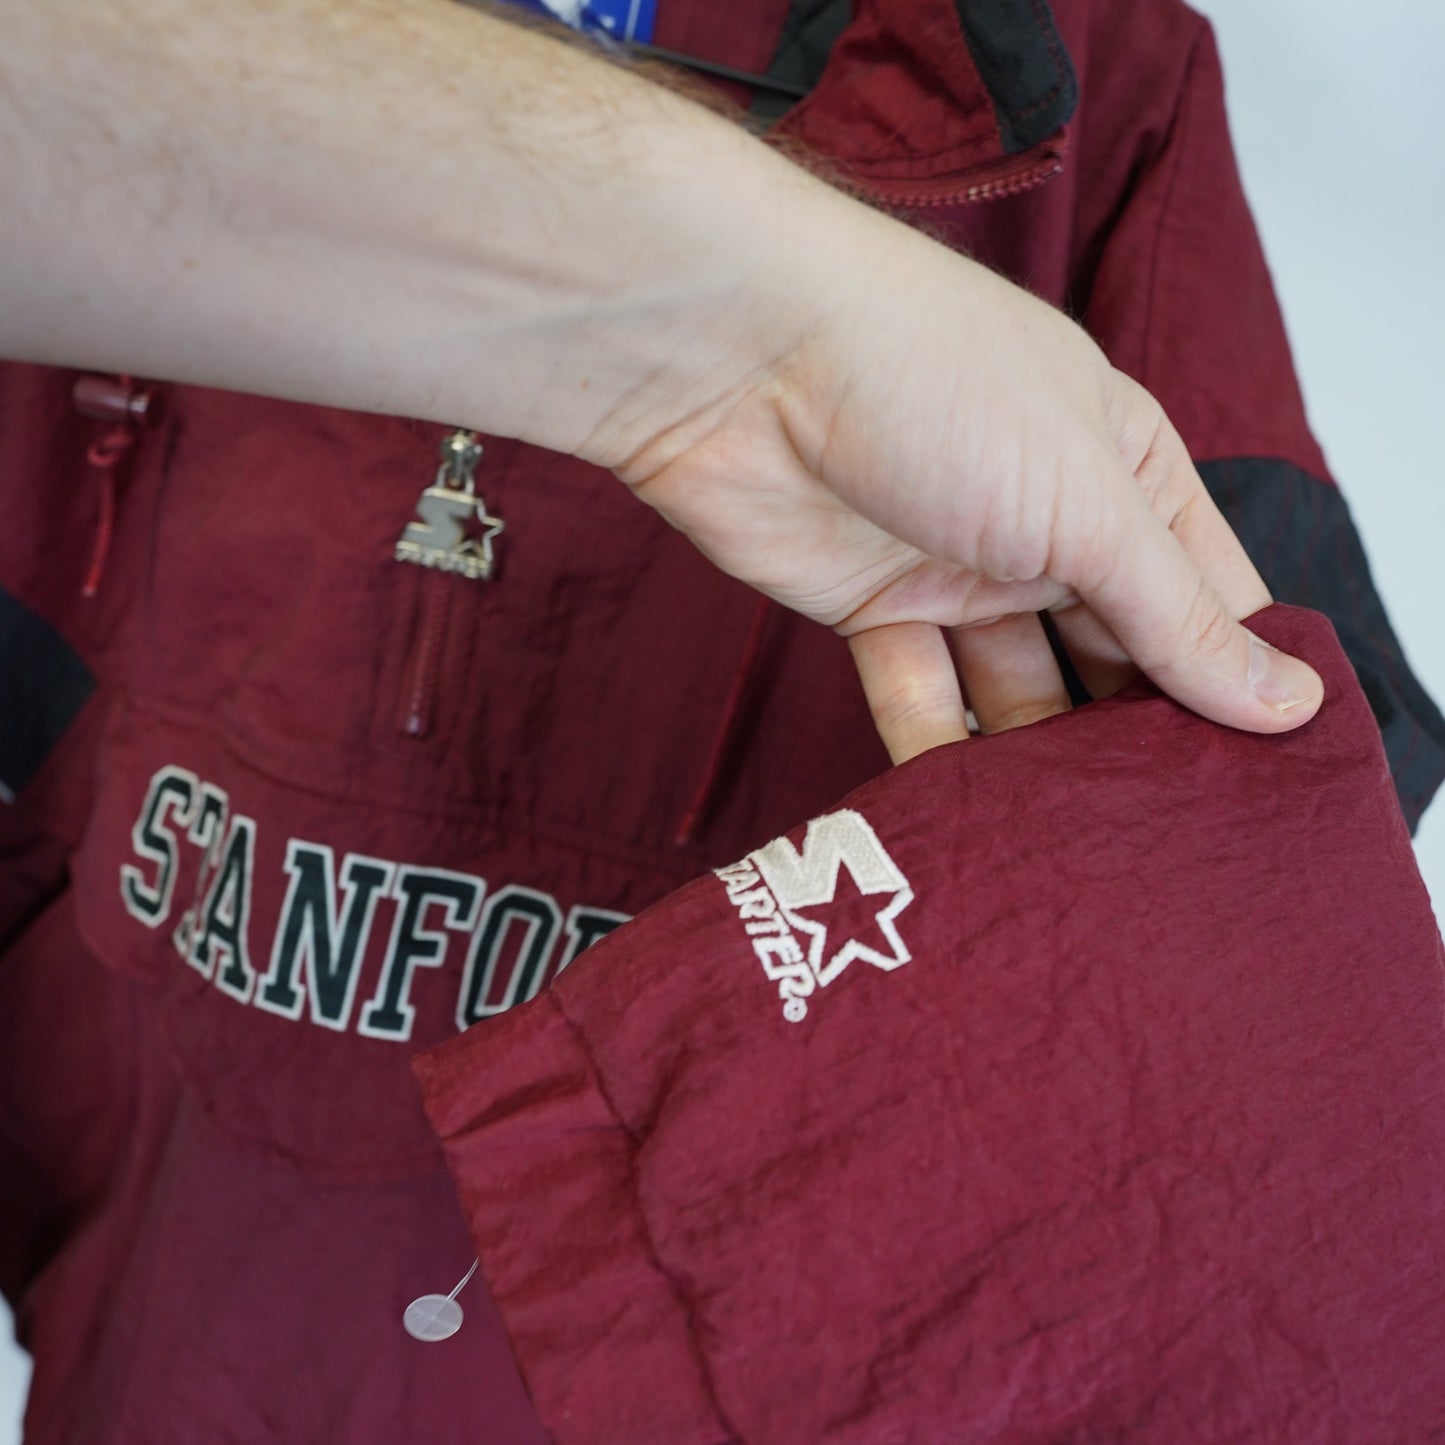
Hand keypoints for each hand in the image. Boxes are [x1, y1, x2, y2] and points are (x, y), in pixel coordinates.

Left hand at [613, 202, 1320, 761]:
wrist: (738, 362)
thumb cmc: (928, 380)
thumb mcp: (1089, 501)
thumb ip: (1178, 613)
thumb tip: (1287, 699)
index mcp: (1122, 471)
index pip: (1205, 594)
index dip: (1234, 680)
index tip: (1260, 780)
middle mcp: (1046, 521)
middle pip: (1114, 652)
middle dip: (1135, 734)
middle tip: (1165, 831)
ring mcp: (958, 566)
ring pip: (1018, 687)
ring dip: (1039, 755)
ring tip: (1076, 837)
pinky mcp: (871, 607)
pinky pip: (922, 695)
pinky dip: (942, 749)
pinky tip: (974, 809)